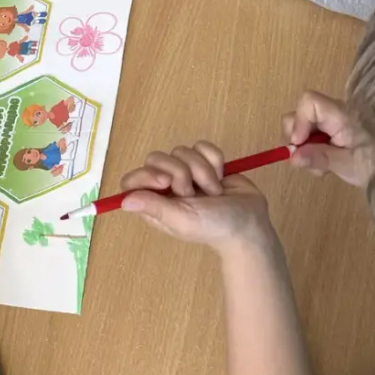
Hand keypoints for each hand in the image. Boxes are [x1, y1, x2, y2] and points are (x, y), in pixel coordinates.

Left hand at [120, 144, 273, 250]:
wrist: (251, 222)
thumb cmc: (215, 227)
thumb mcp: (183, 221)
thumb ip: (155, 208)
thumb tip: (124, 201)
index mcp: (155, 202)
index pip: (132, 181)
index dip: (146, 175)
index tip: (166, 181)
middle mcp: (166, 186)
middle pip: (156, 158)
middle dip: (181, 172)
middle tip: (194, 193)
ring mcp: (186, 172)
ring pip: (182, 150)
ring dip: (202, 171)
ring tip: (212, 191)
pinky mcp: (205, 162)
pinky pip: (202, 146)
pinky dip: (215, 161)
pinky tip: (221, 178)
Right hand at [283, 92, 369, 185]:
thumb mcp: (348, 165)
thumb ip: (319, 158)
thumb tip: (292, 156)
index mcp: (341, 115)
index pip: (309, 101)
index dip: (298, 121)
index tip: (298, 144)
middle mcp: (335, 113)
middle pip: (301, 113)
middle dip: (297, 137)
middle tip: (306, 159)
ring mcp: (334, 122)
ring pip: (304, 126)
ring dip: (305, 148)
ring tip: (321, 167)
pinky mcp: (335, 132)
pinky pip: (313, 135)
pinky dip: (313, 150)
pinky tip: (325, 165)